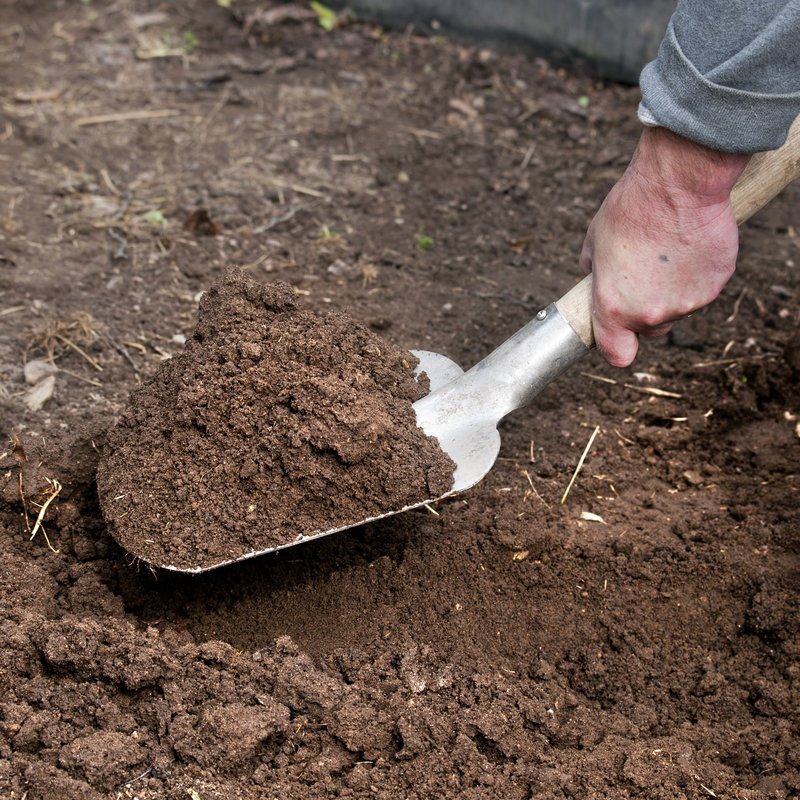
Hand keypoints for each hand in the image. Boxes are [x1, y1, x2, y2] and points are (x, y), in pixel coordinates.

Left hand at [580, 127, 749, 366]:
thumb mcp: (594, 243)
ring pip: (679, 308)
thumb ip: (595, 273)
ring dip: (672, 290)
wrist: (677, 184)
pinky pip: (702, 289)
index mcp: (614, 308)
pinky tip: (689, 246)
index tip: (618, 338)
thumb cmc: (630, 209)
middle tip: (643, 275)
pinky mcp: (715, 285)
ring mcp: (687, 302)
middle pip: (651, 328)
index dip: (617, 347)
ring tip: (666, 252)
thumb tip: (595, 280)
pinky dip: (697, 275)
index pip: (618, 355)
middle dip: (646, 310)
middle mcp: (651, 313)